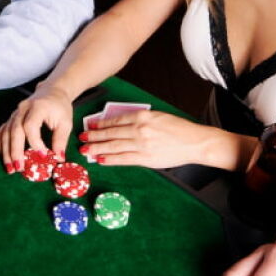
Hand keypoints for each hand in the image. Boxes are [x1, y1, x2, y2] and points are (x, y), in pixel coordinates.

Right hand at [0, 84, 73, 172]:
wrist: (52, 91)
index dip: (35, 142)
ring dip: (6, 151)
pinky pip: (2, 131)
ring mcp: (15, 113)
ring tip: (10, 168)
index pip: (30, 125)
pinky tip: (4, 157)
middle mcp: (23, 108)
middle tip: (19, 167)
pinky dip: (1, 145)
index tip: (43, 156)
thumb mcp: (66, 122)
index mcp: (38, 107)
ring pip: (6, 132)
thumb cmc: (59, 107)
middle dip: (15, 151)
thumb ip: (61, 140)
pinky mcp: (11, 118)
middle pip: (15, 130)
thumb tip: (58, 159)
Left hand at [78, 110, 211, 168]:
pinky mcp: (146, 158)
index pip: (116, 120)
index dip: (101, 124)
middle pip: (111, 133)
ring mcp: (142, 145)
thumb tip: (120, 125)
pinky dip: (110, 159)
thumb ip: (139, 119)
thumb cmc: (178, 128)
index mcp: (143, 115)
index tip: (90, 126)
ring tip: (85, 150)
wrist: (194, 143)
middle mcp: (140, 129)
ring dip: (97, 148)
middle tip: (82, 138)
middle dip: (94, 136)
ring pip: (114, 146)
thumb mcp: (157, 116)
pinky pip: (123, 159)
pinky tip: (101, 159)